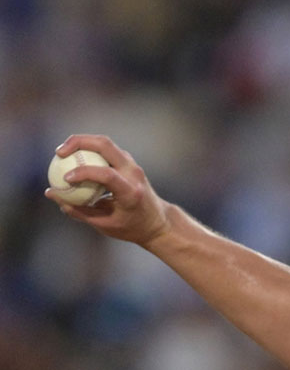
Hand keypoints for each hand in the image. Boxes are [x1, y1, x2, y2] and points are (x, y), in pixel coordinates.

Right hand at [43, 135, 171, 246]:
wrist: (158, 221)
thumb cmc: (130, 227)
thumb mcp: (104, 225)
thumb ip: (78, 210)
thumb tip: (52, 194)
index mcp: (131, 192)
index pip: (107, 175)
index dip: (84, 173)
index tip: (65, 178)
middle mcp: (134, 174)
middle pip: (106, 145)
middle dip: (79, 143)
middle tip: (59, 153)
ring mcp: (133, 165)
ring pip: (105, 143)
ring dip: (82, 142)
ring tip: (61, 153)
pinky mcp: (128, 162)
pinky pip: (106, 149)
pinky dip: (88, 149)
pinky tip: (72, 157)